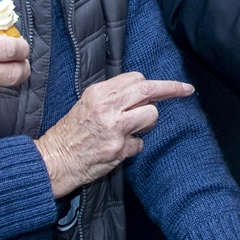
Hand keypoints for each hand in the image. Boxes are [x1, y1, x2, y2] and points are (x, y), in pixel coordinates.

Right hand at [36, 71, 194, 196]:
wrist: (54, 160)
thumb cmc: (71, 133)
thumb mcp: (87, 104)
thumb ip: (113, 96)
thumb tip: (142, 93)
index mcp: (99, 93)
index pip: (136, 79)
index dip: (154, 84)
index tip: (170, 86)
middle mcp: (107, 106)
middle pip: (149, 90)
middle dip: (172, 89)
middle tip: (186, 90)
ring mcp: (114, 128)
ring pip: (152, 115)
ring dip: (147, 123)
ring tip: (132, 130)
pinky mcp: (118, 148)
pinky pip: (141, 144)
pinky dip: (133, 147)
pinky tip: (118, 149)